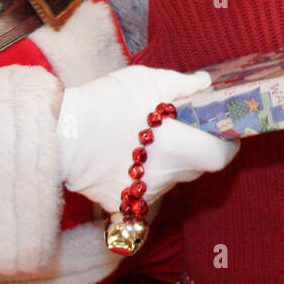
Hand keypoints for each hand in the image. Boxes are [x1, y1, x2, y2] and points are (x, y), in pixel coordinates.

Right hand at [57, 66, 238, 212]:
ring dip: (170, 161)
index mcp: (177, 147)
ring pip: (171, 178)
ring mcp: (141, 193)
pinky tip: (126, 154)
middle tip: (182, 128)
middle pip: (196, 167)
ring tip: (148, 137)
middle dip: (196, 148)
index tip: (224, 132)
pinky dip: (144, 175)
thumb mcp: (148, 80)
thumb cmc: (105, 101)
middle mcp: (164, 176)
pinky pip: (144, 191)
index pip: (220, 157)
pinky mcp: (120, 203)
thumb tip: (206, 84)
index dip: (227, 145)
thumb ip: (183, 85)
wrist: (56, 132)